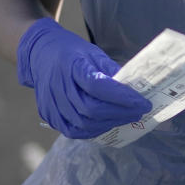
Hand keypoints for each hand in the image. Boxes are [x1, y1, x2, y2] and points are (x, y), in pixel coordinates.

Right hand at [16, 18, 150, 138]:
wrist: (41, 54)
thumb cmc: (72, 52)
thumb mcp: (94, 53)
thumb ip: (112, 71)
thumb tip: (134, 90)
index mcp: (71, 65)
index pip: (97, 86)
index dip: (122, 97)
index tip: (142, 102)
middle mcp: (58, 85)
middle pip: (91, 109)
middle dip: (120, 113)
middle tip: (139, 112)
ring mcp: (51, 102)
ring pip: (84, 123)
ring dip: (109, 123)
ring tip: (126, 117)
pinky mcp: (48, 114)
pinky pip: (73, 131)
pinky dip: (93, 130)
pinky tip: (106, 124)